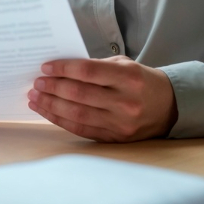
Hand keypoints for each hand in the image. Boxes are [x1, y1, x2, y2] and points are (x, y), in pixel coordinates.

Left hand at [27, 56, 177, 141]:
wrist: (168, 107)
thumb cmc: (140, 81)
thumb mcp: (124, 65)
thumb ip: (96, 66)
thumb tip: (60, 70)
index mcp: (128, 77)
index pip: (88, 71)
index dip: (64, 69)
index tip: (46, 67)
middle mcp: (125, 102)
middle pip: (80, 94)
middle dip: (53, 88)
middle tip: (36, 83)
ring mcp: (120, 123)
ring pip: (78, 114)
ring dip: (52, 106)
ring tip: (35, 98)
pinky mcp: (115, 138)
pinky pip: (82, 130)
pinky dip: (61, 120)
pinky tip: (48, 112)